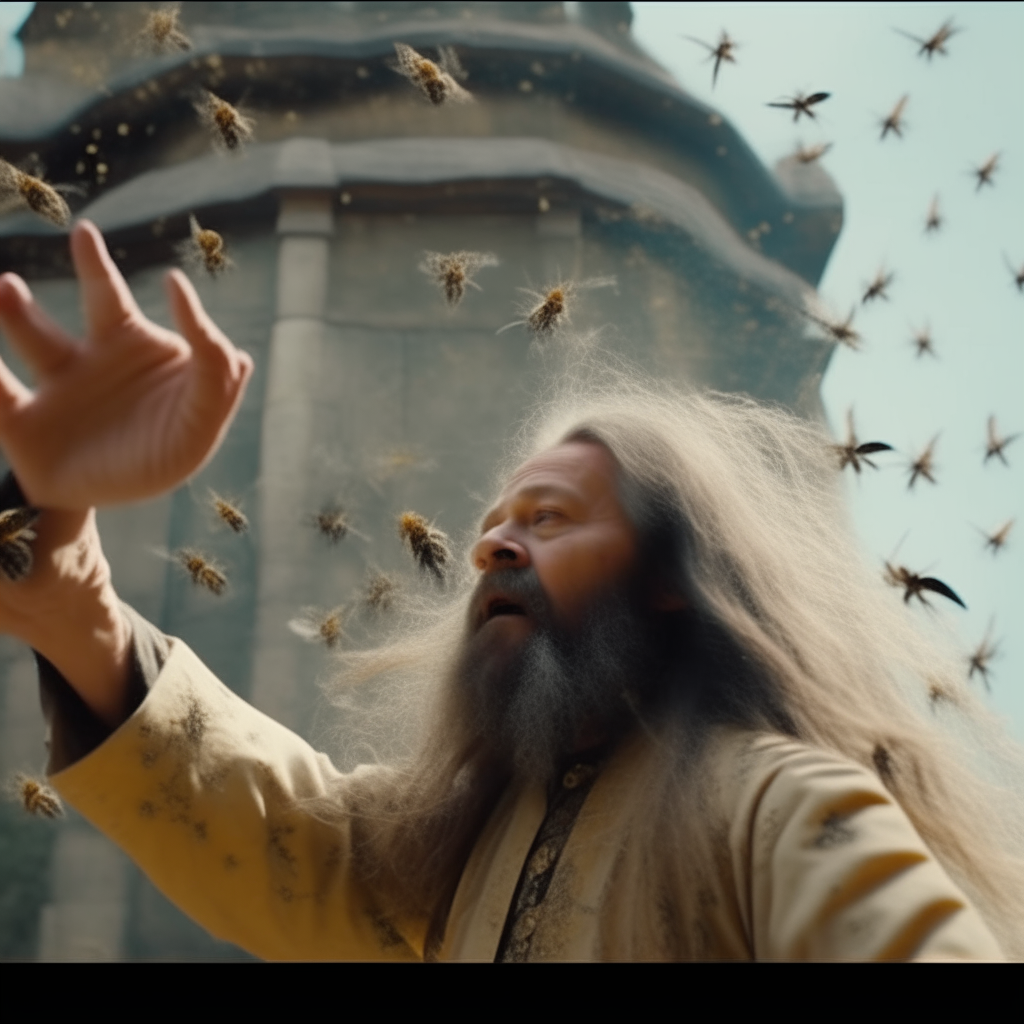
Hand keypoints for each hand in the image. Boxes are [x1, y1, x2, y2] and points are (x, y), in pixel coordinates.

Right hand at [0, 220, 252, 509]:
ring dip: (17, 312)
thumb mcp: (197, 431)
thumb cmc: (155, 457)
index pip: (162, 317)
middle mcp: (95, 354)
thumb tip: (242, 353)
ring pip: (36, 337)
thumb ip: (216, 390)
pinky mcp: (17, 417)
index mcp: (137, 349)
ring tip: (8, 288)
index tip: (175, 282)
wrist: (96, 499)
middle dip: (94, 267)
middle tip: (88, 234)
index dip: (165, 300)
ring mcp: (56, 382)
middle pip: (99, 303)